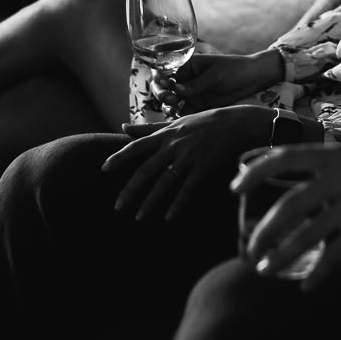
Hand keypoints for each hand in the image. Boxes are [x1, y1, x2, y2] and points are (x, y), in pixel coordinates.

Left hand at [102, 106, 272, 221]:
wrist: (236, 124)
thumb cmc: (204, 123)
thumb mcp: (175, 122)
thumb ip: (149, 128)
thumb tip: (123, 128)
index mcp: (165, 134)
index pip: (136, 146)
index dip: (119, 158)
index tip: (103, 170)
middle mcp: (173, 146)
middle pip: (146, 170)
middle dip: (130, 189)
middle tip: (118, 206)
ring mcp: (188, 158)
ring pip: (164, 183)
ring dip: (150, 202)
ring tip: (139, 217)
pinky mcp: (203, 168)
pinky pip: (187, 190)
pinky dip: (177, 204)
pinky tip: (168, 217)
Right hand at [157, 50, 281, 113]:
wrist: (253, 79)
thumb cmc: (234, 69)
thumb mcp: (214, 75)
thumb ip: (196, 84)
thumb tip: (176, 89)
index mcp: (187, 66)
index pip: (165, 71)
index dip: (160, 79)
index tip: (165, 86)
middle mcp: (185, 80)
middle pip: (165, 88)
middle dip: (163, 94)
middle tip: (171, 99)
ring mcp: (191, 94)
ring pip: (172, 102)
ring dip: (170, 106)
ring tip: (176, 109)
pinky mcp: (198, 106)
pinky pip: (185, 112)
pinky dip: (181, 115)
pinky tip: (182, 116)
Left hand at [231, 146, 340, 290]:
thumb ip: (328, 173)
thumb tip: (289, 191)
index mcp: (335, 155)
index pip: (284, 157)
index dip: (255, 172)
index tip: (234, 189)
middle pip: (289, 204)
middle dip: (264, 231)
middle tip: (250, 250)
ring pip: (308, 233)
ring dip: (282, 255)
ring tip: (266, 270)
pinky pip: (336, 253)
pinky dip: (318, 272)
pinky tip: (306, 285)